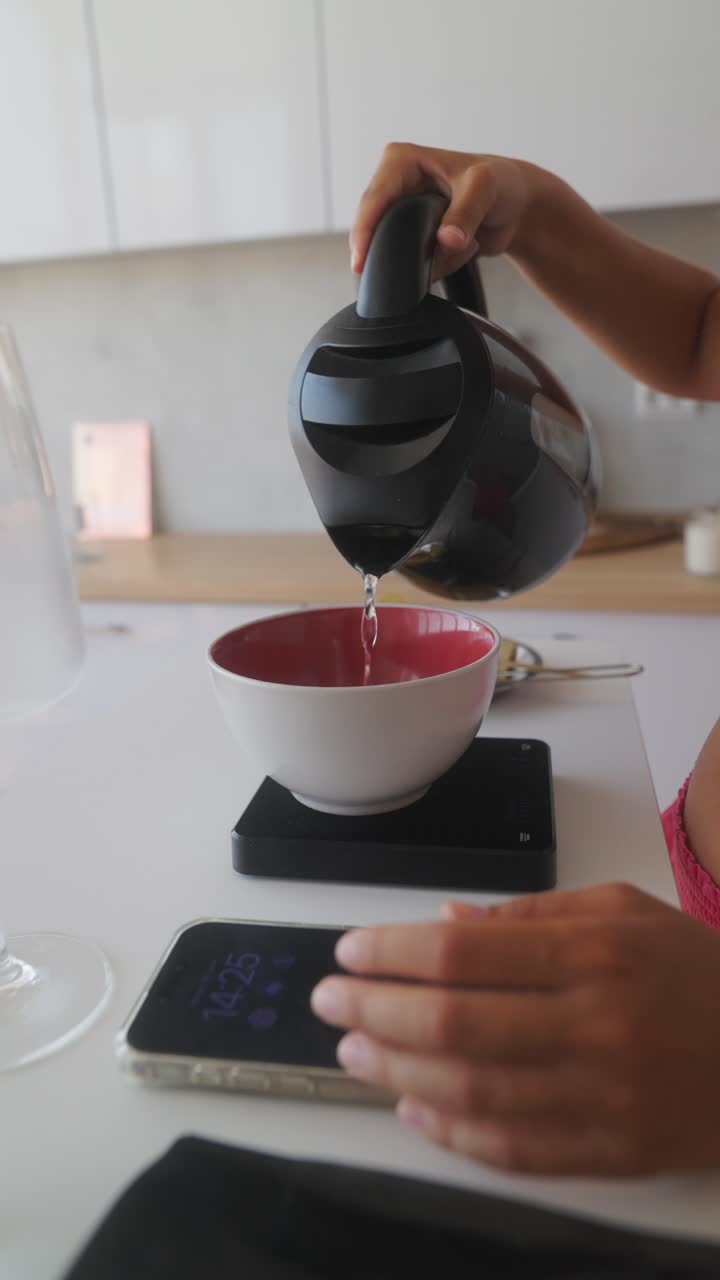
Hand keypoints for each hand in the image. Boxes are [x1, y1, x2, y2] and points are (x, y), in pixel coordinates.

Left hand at [311, 884, 719, 1176]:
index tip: (350, 952)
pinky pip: (516, 1149)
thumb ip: (530, 915)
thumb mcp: (622, 911)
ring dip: (399, 1071)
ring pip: (475, 1090)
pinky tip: (415, 1109)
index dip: (393, 953)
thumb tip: (444, 923)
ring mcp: (605, 1096)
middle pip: (456, 1023)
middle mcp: (596, 1023)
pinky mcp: (615, 1152)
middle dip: (376, 1009)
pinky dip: (455, 1133)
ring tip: (355, 1050)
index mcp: (595, 952)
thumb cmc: (691, 969)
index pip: (466, 954)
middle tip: (329, 1001)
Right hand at [350, 143, 530, 278]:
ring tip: (464, 244)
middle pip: (377, 230)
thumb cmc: (501, 182)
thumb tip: (446, 239)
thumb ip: (465, 213)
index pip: (373, 198)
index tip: (361, 260)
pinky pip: (416, 265)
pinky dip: (441, 266)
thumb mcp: (485, 188)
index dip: (364, 231)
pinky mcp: (415, 238)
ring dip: (433, 259)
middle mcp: (397, 187)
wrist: (518, 208)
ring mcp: (405, 216)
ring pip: (397, 253)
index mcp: (401, 161)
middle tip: (435, 256)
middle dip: (402, 250)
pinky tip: (462, 250)